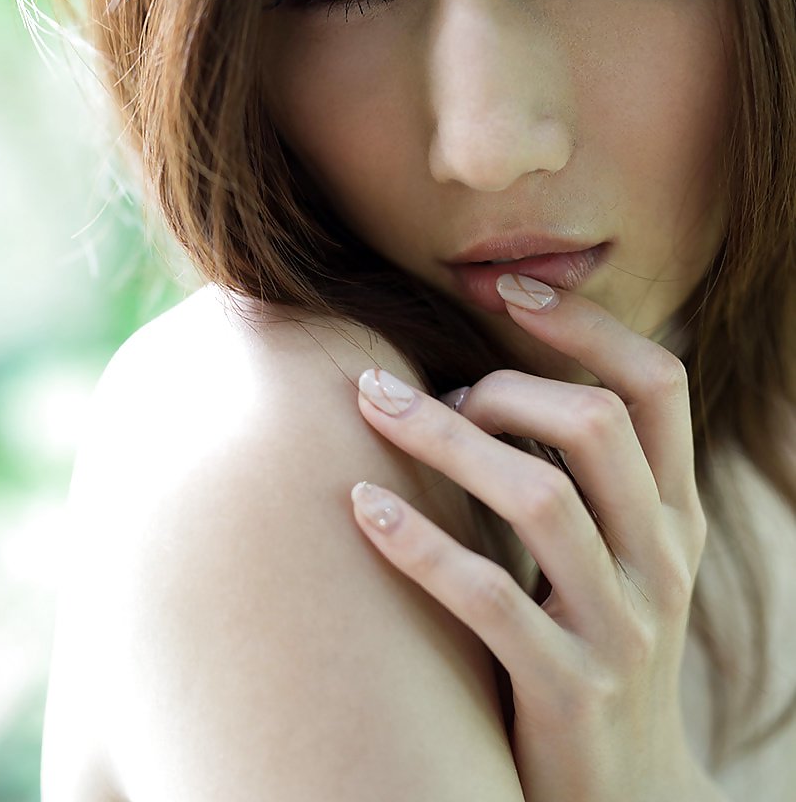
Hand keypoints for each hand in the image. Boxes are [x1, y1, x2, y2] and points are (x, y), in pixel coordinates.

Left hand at [349, 279, 716, 801]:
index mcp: (675, 514)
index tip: (507, 286)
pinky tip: (360, 507)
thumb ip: (574, 476)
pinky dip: (418, 543)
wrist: (622, 798)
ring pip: (539, 498)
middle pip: (594, 424)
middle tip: (420, 393)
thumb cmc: (589, 644)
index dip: (586, 324)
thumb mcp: (610, 557)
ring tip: (374, 411)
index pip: (659, 385)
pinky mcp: (568, 689)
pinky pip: (487, 597)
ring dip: (444, 444)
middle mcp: (662, 558)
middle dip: (496, 385)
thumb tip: (474, 378)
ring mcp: (621, 627)